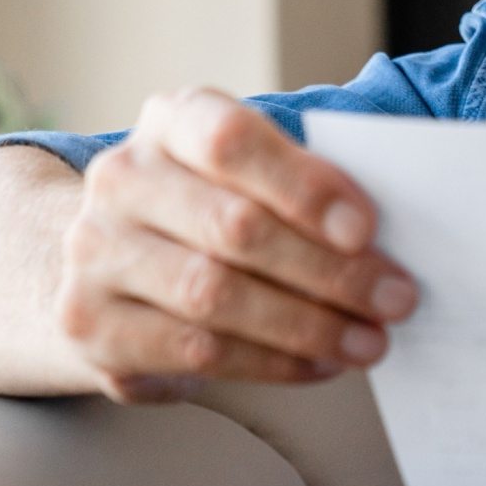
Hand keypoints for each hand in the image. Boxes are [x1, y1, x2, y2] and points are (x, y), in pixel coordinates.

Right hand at [57, 87, 417, 402]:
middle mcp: (121, 180)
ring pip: (214, 296)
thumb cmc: (215, 204)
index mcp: (171, 122)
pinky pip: (194, 350)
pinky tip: (319, 364)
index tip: (367, 229)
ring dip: (308, 326)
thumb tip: (383, 241)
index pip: (231, 140)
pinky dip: (271, 363)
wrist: (113, 258)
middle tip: (396, 299)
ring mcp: (95, 253)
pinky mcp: (90, 324)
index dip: (304, 186)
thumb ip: (306, 185)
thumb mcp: (253, 172)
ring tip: (369, 341)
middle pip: (235, 227)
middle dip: (331, 271)